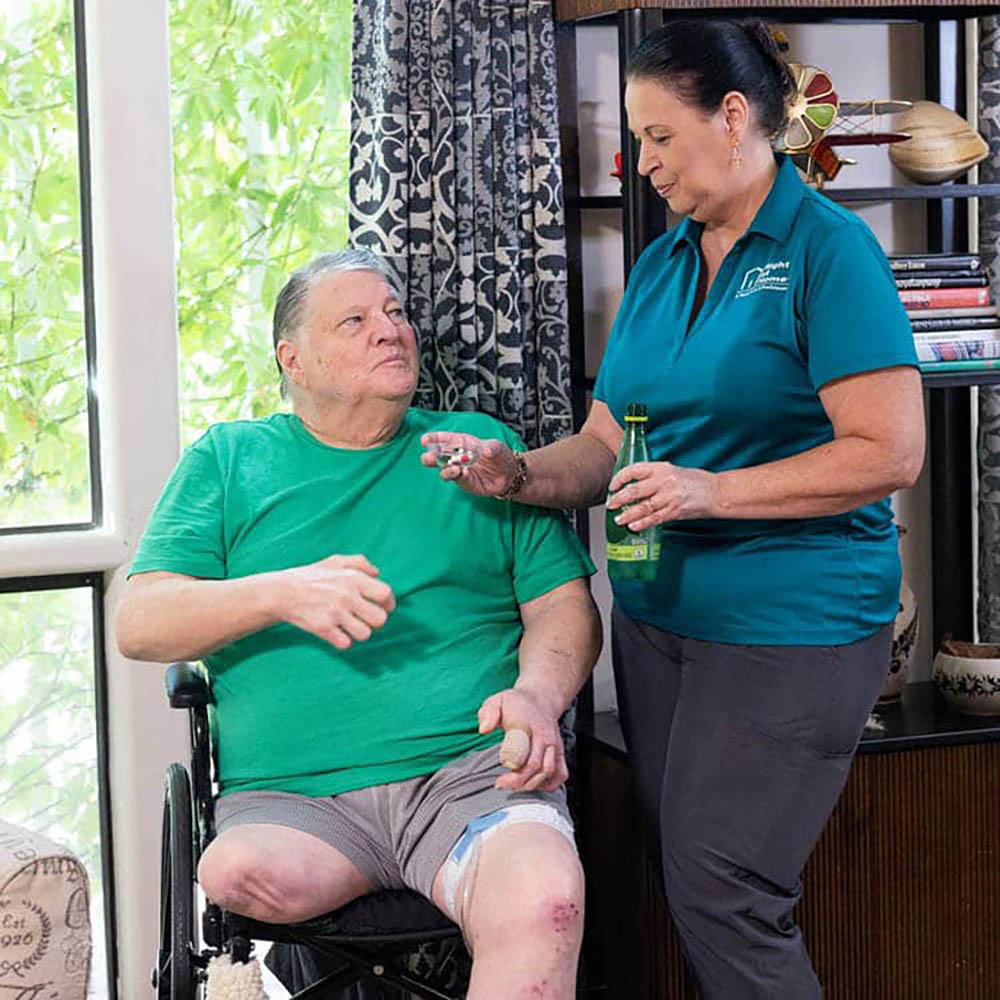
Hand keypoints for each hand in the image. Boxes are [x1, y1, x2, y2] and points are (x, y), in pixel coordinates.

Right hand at [274, 554, 395, 649]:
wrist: (282, 592)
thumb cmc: (311, 576)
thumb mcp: (335, 561)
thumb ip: (360, 563)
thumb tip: (378, 574)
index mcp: (354, 579)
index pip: (386, 594)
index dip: (388, 603)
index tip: (382, 607)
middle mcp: (347, 596)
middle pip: (380, 619)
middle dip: (375, 621)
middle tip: (364, 618)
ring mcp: (336, 613)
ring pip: (365, 634)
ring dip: (359, 632)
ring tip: (349, 626)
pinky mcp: (323, 629)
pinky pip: (346, 643)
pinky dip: (343, 641)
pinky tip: (336, 633)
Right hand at [419, 431, 518, 496]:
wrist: (509, 474)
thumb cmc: (500, 456)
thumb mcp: (498, 447)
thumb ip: (492, 448)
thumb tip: (486, 450)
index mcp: (462, 442)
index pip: (444, 439)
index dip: (433, 439)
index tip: (424, 440)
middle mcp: (457, 456)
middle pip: (438, 455)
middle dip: (431, 456)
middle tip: (428, 458)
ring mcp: (459, 469)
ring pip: (444, 469)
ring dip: (444, 469)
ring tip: (453, 468)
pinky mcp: (464, 481)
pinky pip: (456, 479)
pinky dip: (456, 476)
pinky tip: (461, 472)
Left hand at [477, 687, 567, 791]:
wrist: (540, 700)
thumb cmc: (515, 705)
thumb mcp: (497, 701)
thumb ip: (488, 713)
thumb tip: (484, 729)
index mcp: (525, 722)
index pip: (520, 745)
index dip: (511, 759)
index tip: (502, 764)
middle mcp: (543, 734)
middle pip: (534, 764)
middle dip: (517, 779)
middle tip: (501, 783)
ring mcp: (553, 744)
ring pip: (547, 771)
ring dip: (530, 783)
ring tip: (514, 785)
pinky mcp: (560, 752)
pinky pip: (560, 774)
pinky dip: (548, 784)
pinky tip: (533, 784)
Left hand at [607, 461, 718, 529]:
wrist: (717, 492)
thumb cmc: (696, 482)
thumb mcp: (673, 472)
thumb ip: (654, 478)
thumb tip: (634, 488)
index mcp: (662, 468)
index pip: (635, 470)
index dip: (620, 478)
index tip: (612, 486)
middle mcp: (664, 481)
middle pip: (635, 490)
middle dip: (619, 499)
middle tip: (610, 505)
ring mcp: (670, 496)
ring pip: (643, 506)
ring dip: (628, 514)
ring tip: (619, 519)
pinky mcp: (676, 511)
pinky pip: (655, 518)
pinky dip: (643, 523)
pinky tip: (634, 526)